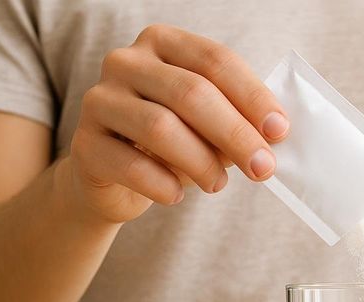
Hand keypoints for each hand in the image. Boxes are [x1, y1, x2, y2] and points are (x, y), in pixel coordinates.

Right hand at [64, 25, 289, 223]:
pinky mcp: (84, 143)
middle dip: (235, 134)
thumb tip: (273, 138)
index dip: (252, 97)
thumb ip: (236, 123)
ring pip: (161, 128)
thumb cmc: (170, 145)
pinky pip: (132, 165)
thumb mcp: (207, 127)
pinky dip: (164, 184)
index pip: (215, 61)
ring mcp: (99, 99)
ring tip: (218, 185)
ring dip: (202, 162)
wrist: (112, 178)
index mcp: (162, 43)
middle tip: (263, 168)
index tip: (280, 131)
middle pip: (191, 93)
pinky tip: (177, 195)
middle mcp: (125, 61)